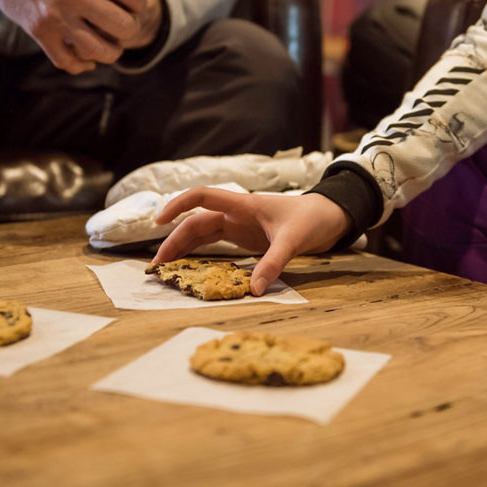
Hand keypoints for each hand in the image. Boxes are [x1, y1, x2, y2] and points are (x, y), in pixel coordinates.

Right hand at [0, 0, 160, 74]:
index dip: (139, 0)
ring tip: (111, 41)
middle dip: (130, 27)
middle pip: (122, 26)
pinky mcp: (38, 30)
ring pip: (100, 50)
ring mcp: (55, 14)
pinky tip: (90, 58)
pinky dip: (83, 64)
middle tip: (125, 22)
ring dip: (112, 50)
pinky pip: (67, 61)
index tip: (132, 1)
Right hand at [152, 188, 351, 295]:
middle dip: (175, 241)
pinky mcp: (244, 237)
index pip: (202, 197)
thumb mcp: (293, 241)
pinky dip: (199, 254)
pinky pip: (215, 244)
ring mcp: (238, 225)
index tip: (159, 221)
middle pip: (196, 223)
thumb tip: (254, 289)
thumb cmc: (311, 220)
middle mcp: (236, 213)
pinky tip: (188, 267)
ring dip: (183, 248)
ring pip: (202, 233)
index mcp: (243, 205)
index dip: (178, 205)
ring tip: (165, 269)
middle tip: (158, 266)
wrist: (328, 216)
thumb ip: (273, 263)